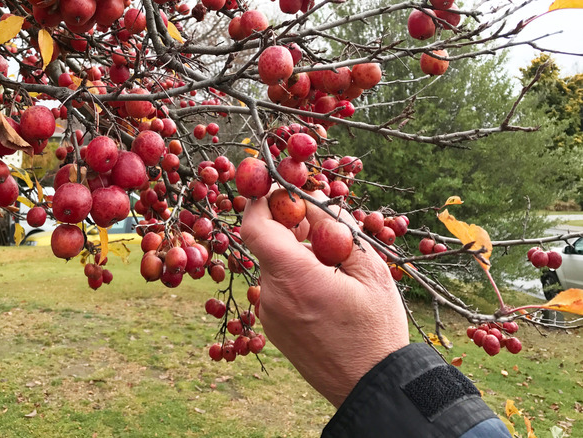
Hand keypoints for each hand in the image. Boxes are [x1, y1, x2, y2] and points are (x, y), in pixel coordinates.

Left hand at [241, 189, 408, 406]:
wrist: (371, 387)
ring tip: (333, 264)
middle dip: (289, 227)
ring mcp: (268, 314)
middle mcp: (271, 296)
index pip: (254, 225)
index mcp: (293, 277)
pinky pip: (277, 289)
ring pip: (274, 267)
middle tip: (321, 223)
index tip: (277, 187)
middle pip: (267, 244)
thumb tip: (315, 199)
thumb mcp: (370, 271)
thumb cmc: (377, 329)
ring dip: (295, 254)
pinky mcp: (272, 328)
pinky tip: (325, 287)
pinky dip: (294, 278)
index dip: (260, 200)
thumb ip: (338, 230)